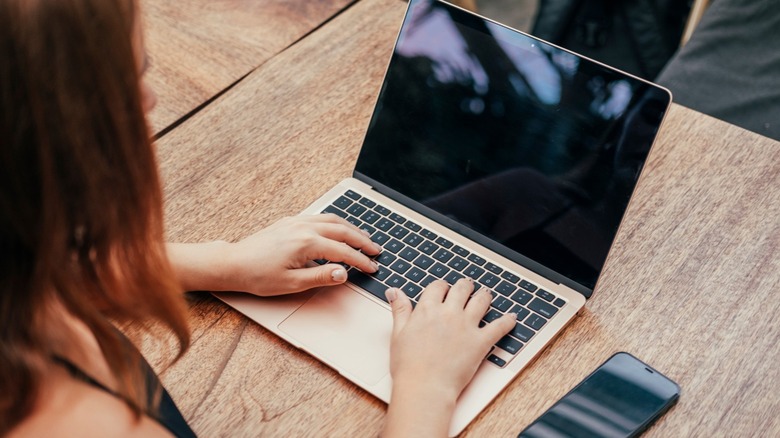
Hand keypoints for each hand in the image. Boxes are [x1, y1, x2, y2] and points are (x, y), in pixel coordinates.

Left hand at [167, 214, 380, 295]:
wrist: (233, 263)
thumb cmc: (258, 276)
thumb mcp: (292, 283)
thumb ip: (321, 276)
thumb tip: (344, 273)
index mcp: (306, 243)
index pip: (343, 251)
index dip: (360, 260)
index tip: (373, 267)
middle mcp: (303, 227)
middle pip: (342, 230)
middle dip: (362, 240)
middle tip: (376, 250)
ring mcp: (296, 222)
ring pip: (332, 220)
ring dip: (351, 228)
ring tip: (363, 238)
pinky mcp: (289, 221)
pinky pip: (319, 217)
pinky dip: (335, 222)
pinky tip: (339, 229)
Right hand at [382, 278, 515, 436]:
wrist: (424, 387)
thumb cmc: (409, 366)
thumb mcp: (398, 333)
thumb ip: (400, 309)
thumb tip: (395, 291)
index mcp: (427, 309)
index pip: (438, 286)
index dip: (442, 286)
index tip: (444, 289)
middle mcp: (448, 313)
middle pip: (462, 288)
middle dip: (465, 286)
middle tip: (467, 287)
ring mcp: (466, 326)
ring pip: (481, 300)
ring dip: (485, 295)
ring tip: (487, 295)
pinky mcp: (480, 342)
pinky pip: (500, 326)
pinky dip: (508, 321)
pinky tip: (512, 317)